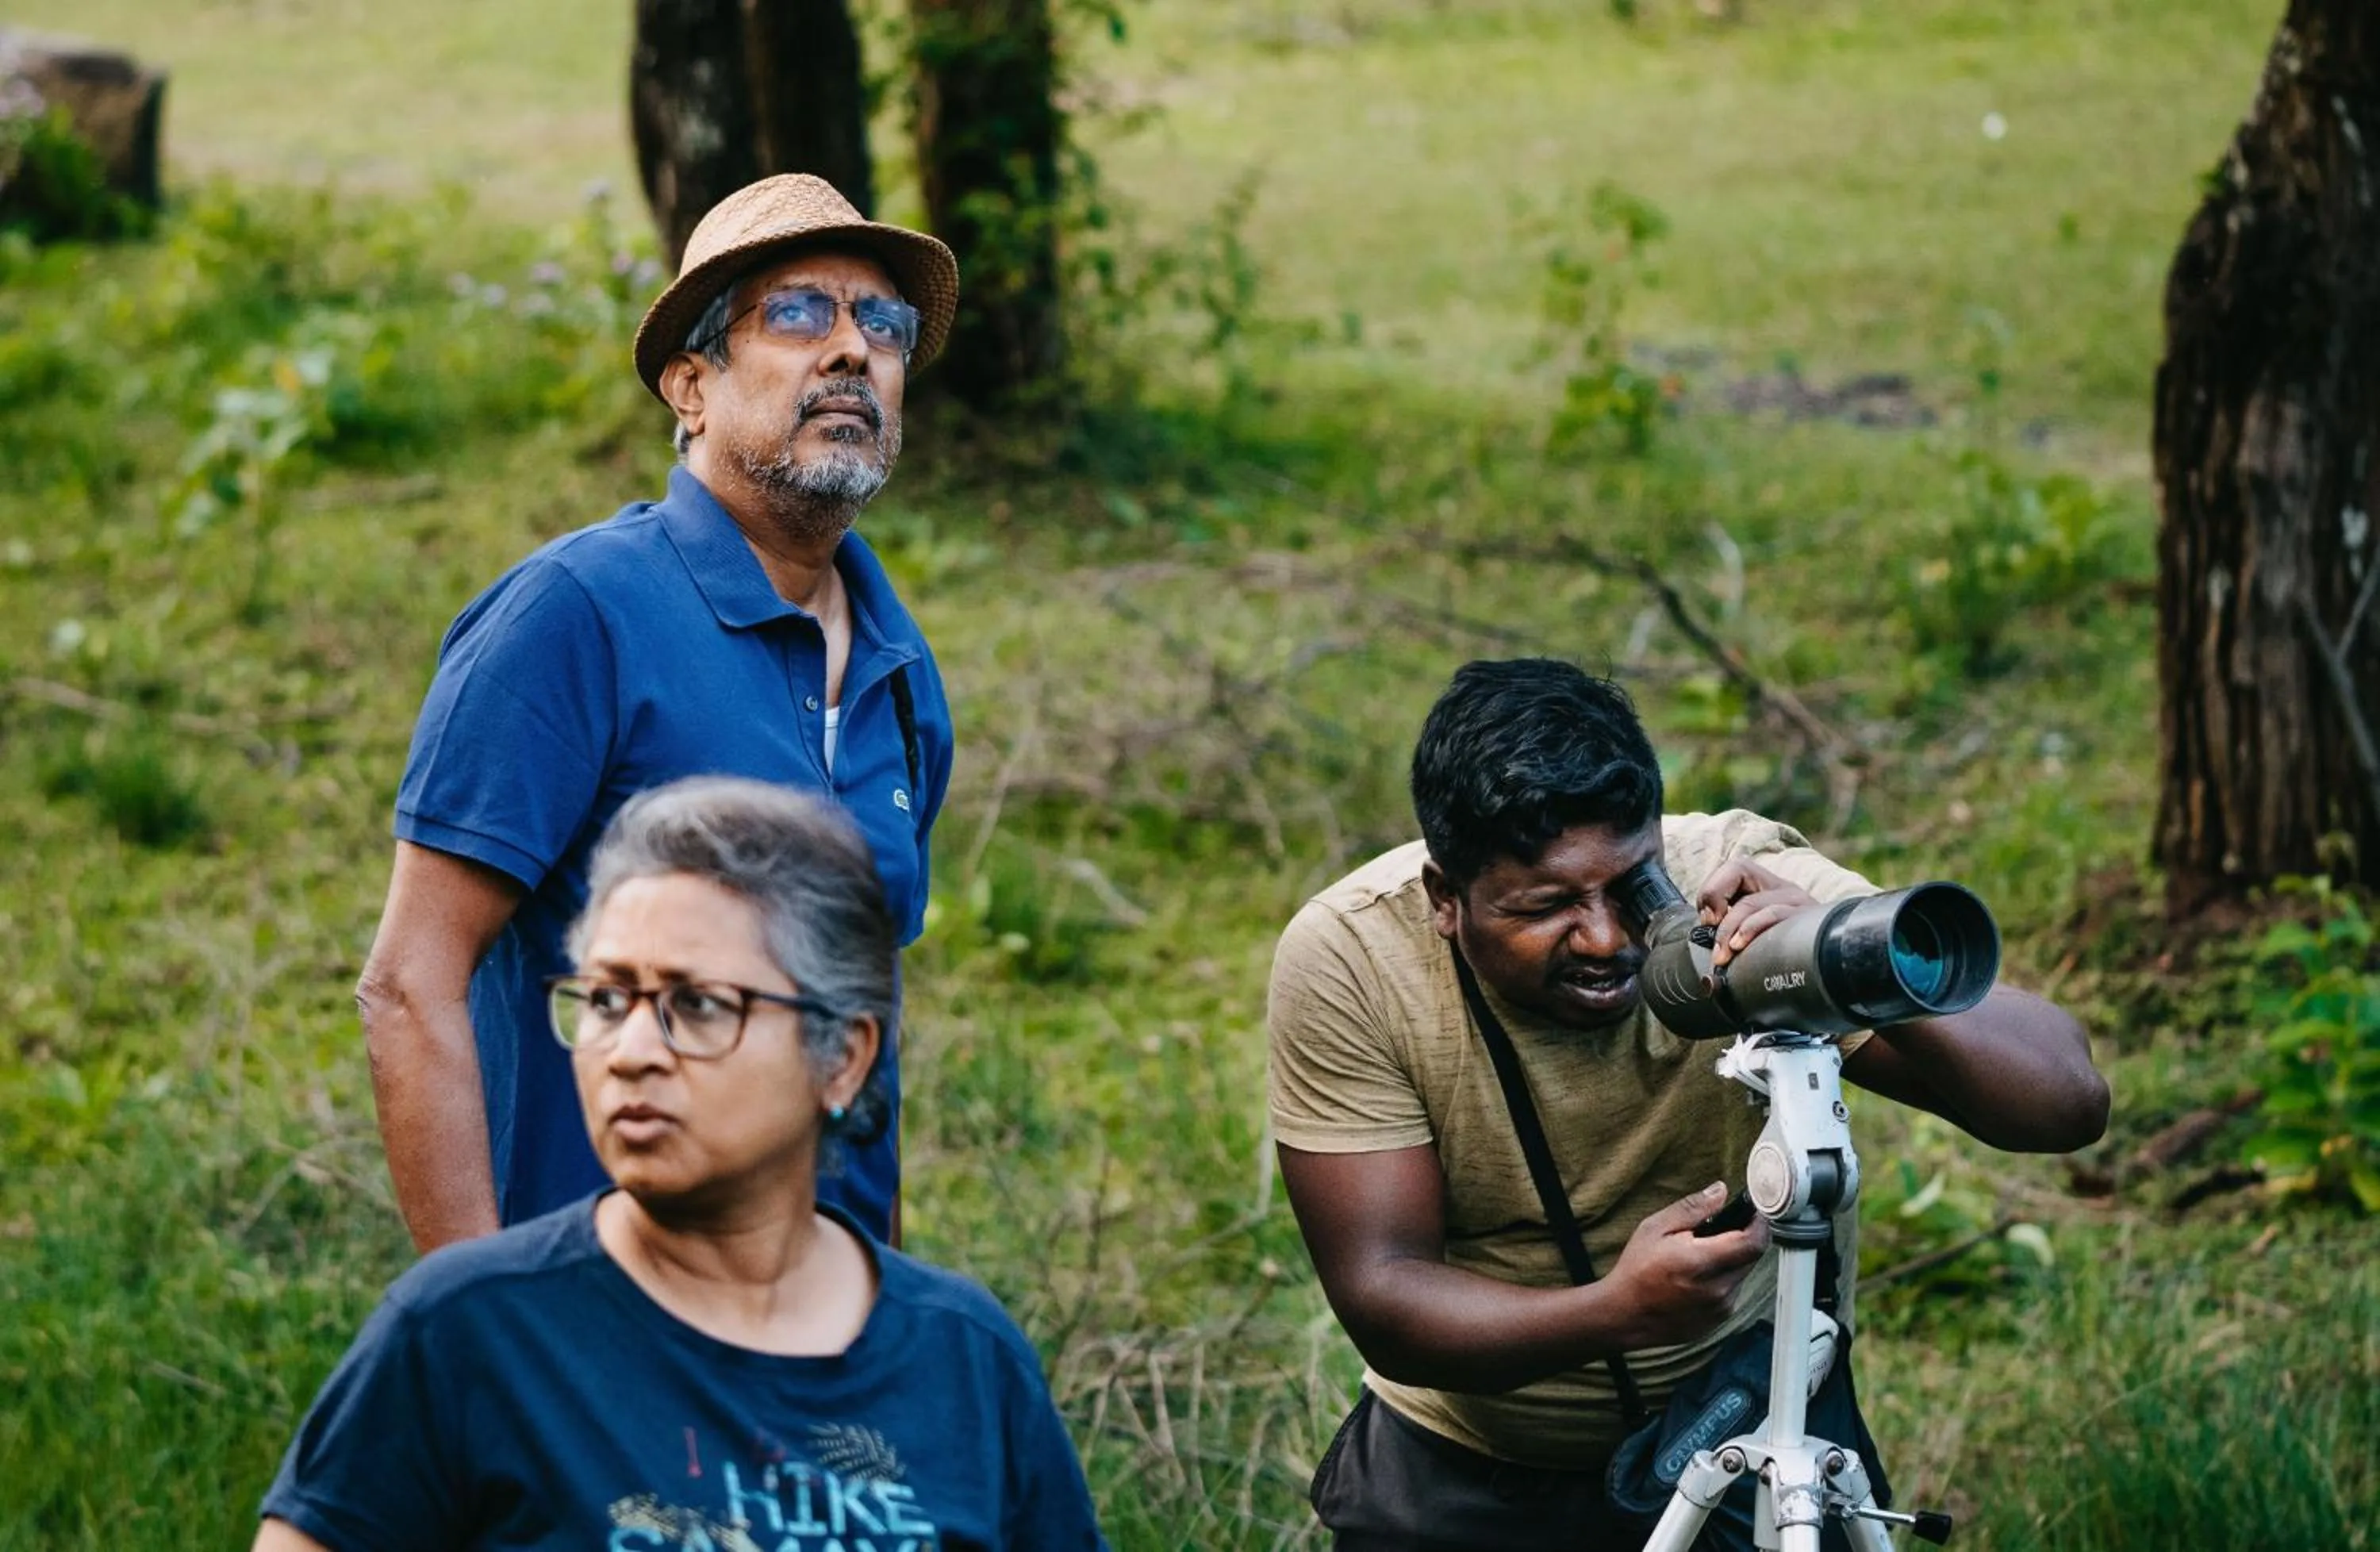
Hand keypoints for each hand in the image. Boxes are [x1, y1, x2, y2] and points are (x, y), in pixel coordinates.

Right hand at [1604, 1182, 1770, 1347]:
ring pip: (1742, 1275)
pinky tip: (1698, 1277)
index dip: (1759, 1223)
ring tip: (1702, 1256)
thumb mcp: (1655, 1228)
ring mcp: (1720, 1309)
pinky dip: (1723, 1280)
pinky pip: (1732, 1293)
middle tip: (1721, 1231)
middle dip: (1743, 1239)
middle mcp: (1717, 1289)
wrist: (1624, 1315)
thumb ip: (1692, 1208)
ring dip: (1732, 1261)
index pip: (1753, 1242)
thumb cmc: (1635, 1270)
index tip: (1753, 1213)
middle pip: (1752, 1257)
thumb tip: (1720, 1192)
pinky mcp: (1718, 1320)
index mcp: (1701, 1262)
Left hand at [1696, 858, 1819, 967]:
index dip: (1713, 889)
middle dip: (1715, 906)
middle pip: (1740, 871)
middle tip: (1712, 946)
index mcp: (1767, 886)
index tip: (1707, 919)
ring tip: (1722, 956)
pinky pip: (1775, 914)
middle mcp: (1783, 887)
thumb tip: (1703, 930)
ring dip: (1729, 929)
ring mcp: (1798, 900)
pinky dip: (1751, 929)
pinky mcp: (1808, 918)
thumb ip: (1730, 927)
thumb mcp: (1755, 934)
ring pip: (1752, 901)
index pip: (1734, 867)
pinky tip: (1740, 947)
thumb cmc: (1787, 952)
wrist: (1835, 965)